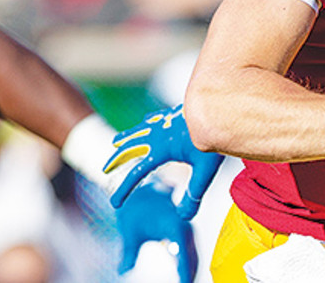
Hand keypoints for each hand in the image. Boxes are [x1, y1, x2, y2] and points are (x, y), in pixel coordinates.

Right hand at [104, 104, 223, 219]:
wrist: (219, 106)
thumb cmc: (214, 138)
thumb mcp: (205, 171)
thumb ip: (194, 194)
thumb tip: (184, 218)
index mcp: (161, 150)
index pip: (137, 173)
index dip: (124, 189)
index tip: (115, 203)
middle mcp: (158, 135)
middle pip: (131, 148)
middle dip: (118, 159)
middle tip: (105, 168)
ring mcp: (166, 122)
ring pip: (140, 130)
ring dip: (127, 137)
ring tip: (116, 141)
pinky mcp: (177, 113)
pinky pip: (157, 118)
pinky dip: (148, 122)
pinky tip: (147, 121)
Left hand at [115, 181, 197, 282]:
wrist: (142, 190)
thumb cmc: (135, 210)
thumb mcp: (130, 232)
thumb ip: (128, 252)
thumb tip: (123, 270)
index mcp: (175, 226)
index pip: (185, 255)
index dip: (185, 273)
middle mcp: (184, 227)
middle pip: (192, 257)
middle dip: (190, 274)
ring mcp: (185, 229)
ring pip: (192, 255)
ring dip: (190, 270)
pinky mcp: (182, 232)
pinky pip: (188, 251)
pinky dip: (187, 264)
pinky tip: (184, 275)